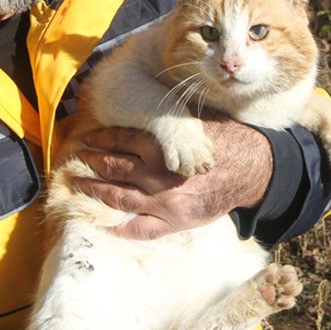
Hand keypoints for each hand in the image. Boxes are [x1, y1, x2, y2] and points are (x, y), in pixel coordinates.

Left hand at [71, 118, 272, 239]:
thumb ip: (171, 118)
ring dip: (93, 191)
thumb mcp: (197, 121)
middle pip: (112, 168)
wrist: (255, 170)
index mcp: (161, 146)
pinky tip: (103, 224)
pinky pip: (141, 230)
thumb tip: (148, 100)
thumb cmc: (227, 140)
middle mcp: (157, 174)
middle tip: (75, 160)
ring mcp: (164, 201)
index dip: (98, 138)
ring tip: (78, 186)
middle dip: (89, 163)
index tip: (86, 137)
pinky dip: (119, 229)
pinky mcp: (174, 221)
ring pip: (117, 197)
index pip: (119, 140)